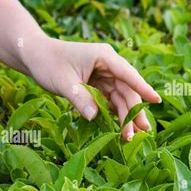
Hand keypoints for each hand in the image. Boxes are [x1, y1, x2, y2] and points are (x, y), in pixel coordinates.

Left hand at [23, 37, 161, 140]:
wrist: (34, 55)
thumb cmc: (48, 63)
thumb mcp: (63, 82)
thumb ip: (80, 99)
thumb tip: (94, 117)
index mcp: (104, 57)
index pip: (128, 74)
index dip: (143, 88)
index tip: (157, 101)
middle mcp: (108, 64)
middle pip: (127, 89)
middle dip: (133, 111)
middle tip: (140, 133)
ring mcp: (103, 74)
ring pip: (120, 97)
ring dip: (125, 115)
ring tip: (129, 135)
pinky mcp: (96, 83)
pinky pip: (109, 99)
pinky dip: (113, 112)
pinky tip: (119, 126)